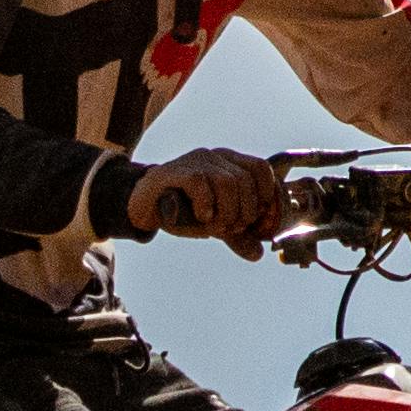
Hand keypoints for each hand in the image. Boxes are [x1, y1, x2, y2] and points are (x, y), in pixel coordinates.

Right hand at [126, 148, 287, 249]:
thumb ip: (237, 235)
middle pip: (244, 180)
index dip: (265, 194)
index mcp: (228, 162)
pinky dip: (206, 205)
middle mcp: (214, 156)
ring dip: (227, 211)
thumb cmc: (184, 211)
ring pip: (226, 182)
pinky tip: (202, 217)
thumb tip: (258, 253)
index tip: (255, 217)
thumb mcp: (215, 224)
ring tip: (215, 226)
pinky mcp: (175, 170)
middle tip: (231, 228)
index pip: (260, 168)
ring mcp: (194, 161)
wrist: (146, 208)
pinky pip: (200, 183)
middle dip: (243, 211)